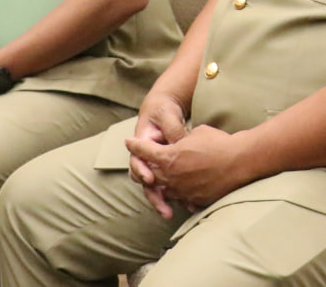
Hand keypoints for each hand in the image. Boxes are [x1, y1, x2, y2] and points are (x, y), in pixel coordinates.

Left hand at [125, 125, 246, 213]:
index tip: (128, 142)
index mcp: (169, 157)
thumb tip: (181, 142)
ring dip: (162, 184)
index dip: (135, 145)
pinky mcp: (195, 200)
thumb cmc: (219, 143)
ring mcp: (183, 190)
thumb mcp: (196, 132)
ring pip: (164, 190)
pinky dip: (180, 193)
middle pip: (150, 176)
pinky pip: (182, 199)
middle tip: (145, 164)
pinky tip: (185, 188)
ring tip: (166, 179)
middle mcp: (171, 176)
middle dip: (146, 169)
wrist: (240, 161)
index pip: (144, 151)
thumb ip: (182, 139)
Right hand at [127, 93, 188, 217]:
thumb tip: (178, 142)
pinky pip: (169, 186)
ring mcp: (156, 166)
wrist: (164, 111)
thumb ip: (171, 129)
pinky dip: (177, 196)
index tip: (149, 179)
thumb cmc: (162, 110)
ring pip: (156, 188)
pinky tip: (188, 205)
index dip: (142, 170)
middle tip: (163, 208)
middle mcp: (146, 159)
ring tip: (170, 215)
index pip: (138, 161)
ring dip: (163, 201)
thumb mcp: (166, 115)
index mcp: (142, 145)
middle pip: (145, 182)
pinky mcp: (167, 170)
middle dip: (154, 196)